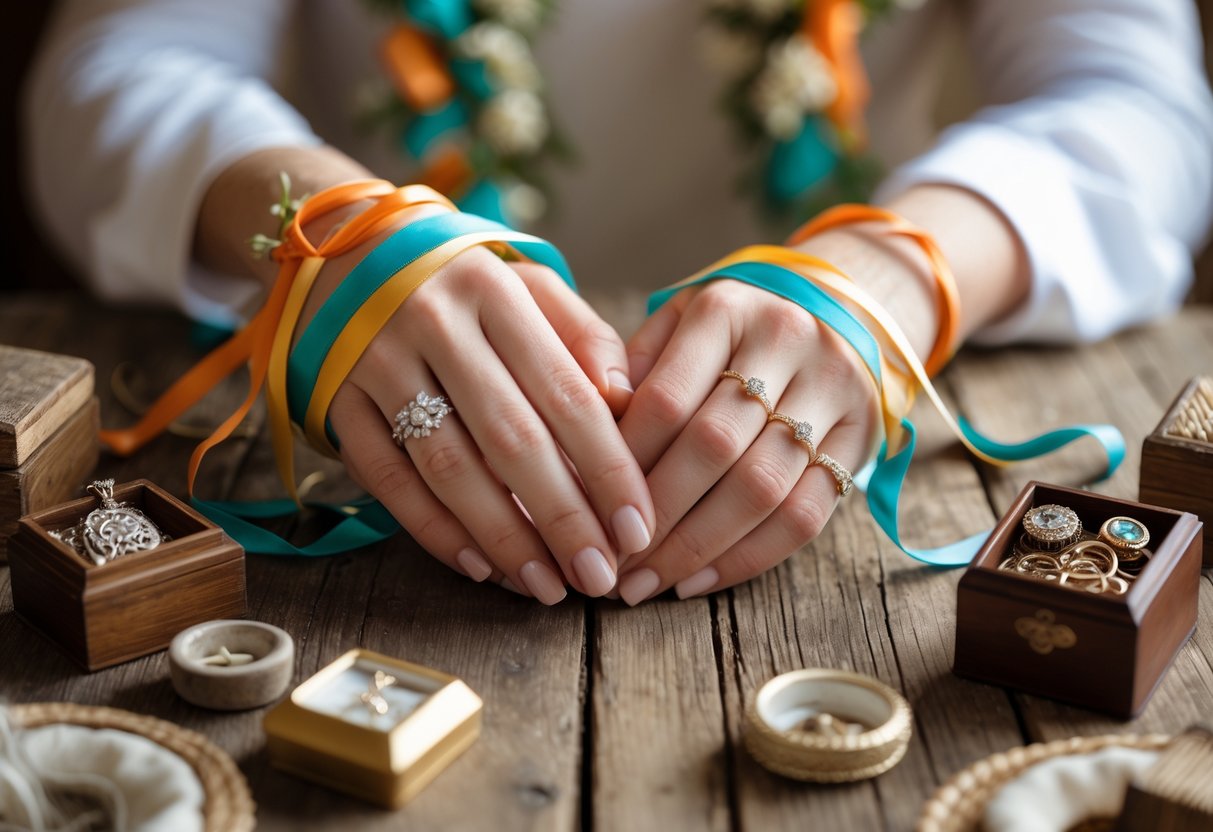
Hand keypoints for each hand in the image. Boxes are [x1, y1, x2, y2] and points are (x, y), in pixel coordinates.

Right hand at [308, 218, 652, 603]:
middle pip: (511, 438)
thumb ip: (583, 338)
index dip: (608, 468)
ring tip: (547, 586)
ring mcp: (376, 363)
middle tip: (599, 576)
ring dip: (504, 537)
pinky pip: (387, 479)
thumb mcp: (528, 285)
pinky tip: (479, 567)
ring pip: (449, 467)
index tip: (638, 528)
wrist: (342, 250)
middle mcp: (433, 323)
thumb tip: (627, 403)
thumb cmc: (463, 284)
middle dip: (563, 518)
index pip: (566, 393)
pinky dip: (434, 530)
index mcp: (495, 291)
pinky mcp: (335, 400)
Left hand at [612, 278, 878, 604]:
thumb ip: (634, 369)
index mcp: (726, 310)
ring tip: (646, 583)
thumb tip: (592, 429)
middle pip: (714, 446)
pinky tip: (699, 580)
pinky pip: (807, 514)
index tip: (586, 511)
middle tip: (612, 563)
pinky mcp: (860, 436)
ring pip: (762, 487)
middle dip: (658, 516)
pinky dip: (749, 557)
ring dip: (697, 548)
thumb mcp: (677, 323)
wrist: (839, 307)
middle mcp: (787, 341)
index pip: (665, 400)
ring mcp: (832, 389)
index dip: (623, 464)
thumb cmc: (730, 331)